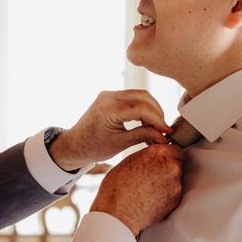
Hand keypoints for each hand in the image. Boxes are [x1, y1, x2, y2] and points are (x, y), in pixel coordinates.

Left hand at [49, 90, 170, 170]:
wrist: (75, 144)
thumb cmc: (94, 146)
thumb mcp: (120, 143)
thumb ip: (143, 136)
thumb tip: (164, 136)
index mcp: (109, 109)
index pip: (141, 108)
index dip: (157, 120)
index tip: (166, 132)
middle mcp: (108, 97)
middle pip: (143, 97)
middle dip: (157, 113)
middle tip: (163, 130)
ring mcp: (108, 95)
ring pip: (139, 95)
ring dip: (151, 110)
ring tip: (155, 129)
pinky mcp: (110, 97)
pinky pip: (132, 98)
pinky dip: (142, 108)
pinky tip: (146, 123)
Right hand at [90, 144, 183, 235]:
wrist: (118, 212)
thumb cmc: (117, 187)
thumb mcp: (129, 161)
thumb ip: (147, 156)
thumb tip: (155, 156)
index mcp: (158, 152)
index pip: (174, 148)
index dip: (167, 155)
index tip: (161, 160)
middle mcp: (171, 166)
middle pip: (177, 162)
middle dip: (168, 166)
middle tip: (153, 174)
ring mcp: (175, 183)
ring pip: (176, 177)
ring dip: (167, 180)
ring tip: (149, 187)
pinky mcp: (176, 199)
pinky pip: (174, 192)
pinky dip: (166, 193)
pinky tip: (151, 196)